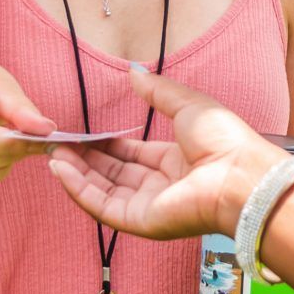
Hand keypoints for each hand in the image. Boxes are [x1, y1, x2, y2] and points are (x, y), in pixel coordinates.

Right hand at [48, 65, 285, 240]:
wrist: (240, 175)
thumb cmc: (224, 140)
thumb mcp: (187, 105)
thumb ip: (157, 92)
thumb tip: (133, 71)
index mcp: (176, 162)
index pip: (131, 155)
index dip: (105, 144)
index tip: (80, 132)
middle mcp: (161, 187)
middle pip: (113, 174)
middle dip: (85, 159)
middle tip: (59, 143)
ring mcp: (149, 207)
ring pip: (102, 190)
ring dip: (76, 172)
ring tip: (54, 152)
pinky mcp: (140, 222)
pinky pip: (102, 206)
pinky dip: (79, 188)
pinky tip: (61, 168)